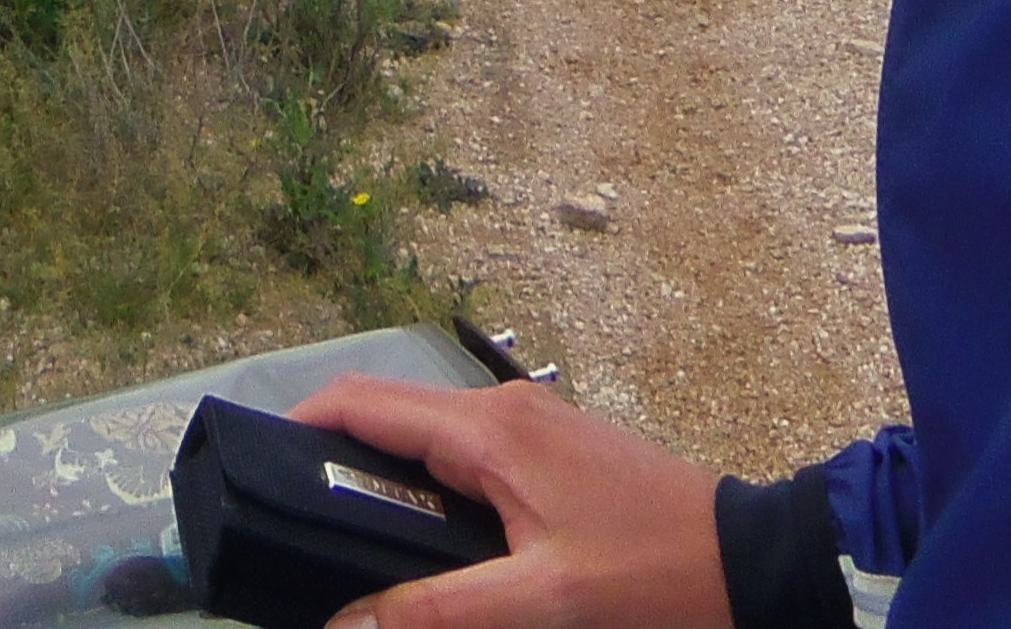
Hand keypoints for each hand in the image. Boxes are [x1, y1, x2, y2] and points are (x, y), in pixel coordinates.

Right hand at [284, 374, 731, 628]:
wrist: (759, 564)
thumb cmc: (656, 577)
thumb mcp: (543, 603)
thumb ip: (438, 612)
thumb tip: (344, 625)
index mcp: (491, 430)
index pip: (365, 403)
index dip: (298, 427)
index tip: (252, 471)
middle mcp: (504, 411)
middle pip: (389, 417)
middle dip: (333, 462)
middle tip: (294, 527)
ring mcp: (534, 428)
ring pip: (428, 440)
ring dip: (383, 482)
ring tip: (348, 545)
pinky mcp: (555, 454)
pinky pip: (468, 458)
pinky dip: (429, 491)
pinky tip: (426, 548)